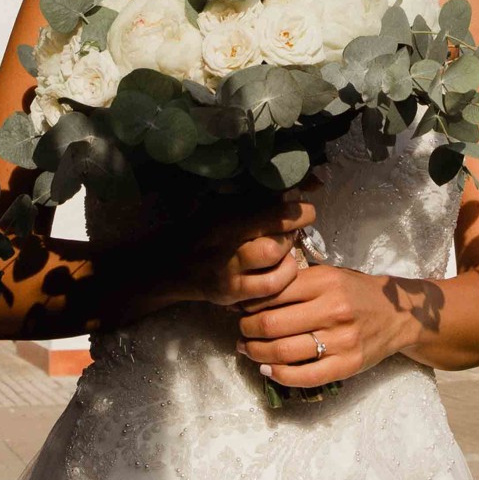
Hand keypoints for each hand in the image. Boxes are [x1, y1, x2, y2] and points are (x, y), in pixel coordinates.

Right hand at [173, 197, 317, 308]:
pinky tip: (278, 269)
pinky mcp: (232, 294)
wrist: (171, 264)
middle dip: (291, 234)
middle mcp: (226, 246)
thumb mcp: (225, 204)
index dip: (296, 212)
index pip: (269, 214)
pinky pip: (270, 288)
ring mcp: (229, 273)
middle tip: (291, 229)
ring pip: (274, 263)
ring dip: (288, 255)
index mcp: (225, 218)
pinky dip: (282, 277)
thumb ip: (261, 195)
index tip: (307, 210)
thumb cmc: (204, 227)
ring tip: (284, 249)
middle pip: (275, 242)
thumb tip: (306, 184)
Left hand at [234, 263, 412, 387]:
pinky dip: (278, 374)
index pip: (273, 293)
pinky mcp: (347, 365)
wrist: (398, 315)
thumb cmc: (356, 293)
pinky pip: (304, 376)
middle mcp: (333, 310)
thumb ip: (298, 282)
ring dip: (257, 352)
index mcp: (326, 282)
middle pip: (272, 324)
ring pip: (283, 351)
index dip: (250, 303)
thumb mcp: (331, 275)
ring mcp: (341, 340)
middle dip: (247, 329)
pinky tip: (267, 368)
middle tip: (242, 331)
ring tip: (248, 349)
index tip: (241, 308)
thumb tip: (254, 294)